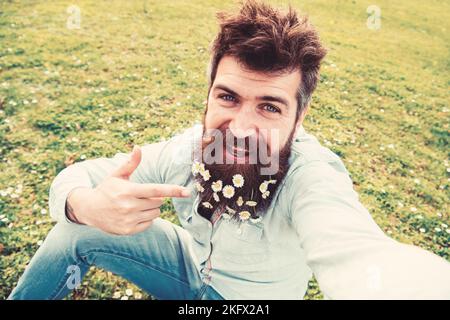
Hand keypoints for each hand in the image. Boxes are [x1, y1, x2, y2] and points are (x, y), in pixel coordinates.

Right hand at [67, 145, 190, 234]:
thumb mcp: (117, 175)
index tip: (186, 192)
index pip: (155, 190)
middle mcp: (129, 206)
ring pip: (155, 213)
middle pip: (158, 202)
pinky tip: (132, 215)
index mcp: (128, 190)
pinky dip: (145, 219)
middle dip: (154, 198)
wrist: (89, 209)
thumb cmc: (107, 189)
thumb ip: (130, 163)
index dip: (172, 190)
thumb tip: (138, 147)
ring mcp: (128, 220)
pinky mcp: (128, 230)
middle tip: (140, 196)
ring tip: (134, 205)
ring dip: (150, 208)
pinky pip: (149, 223)